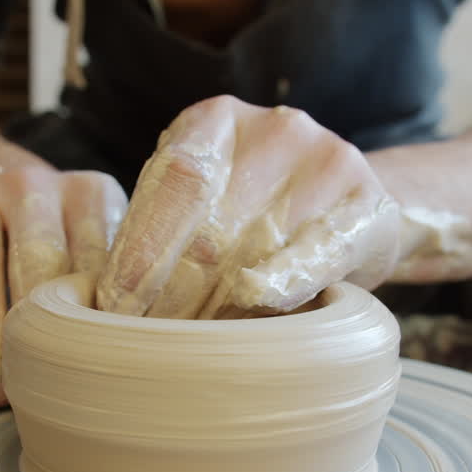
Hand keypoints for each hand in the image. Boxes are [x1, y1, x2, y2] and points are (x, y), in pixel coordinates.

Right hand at [0, 162, 126, 404]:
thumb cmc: (62, 238)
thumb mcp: (99, 243)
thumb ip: (116, 288)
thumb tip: (135, 365)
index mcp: (89, 193)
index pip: (97, 260)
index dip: (95, 318)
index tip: (95, 370)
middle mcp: (34, 185)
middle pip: (35, 258)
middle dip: (35, 330)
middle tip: (37, 390)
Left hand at [96, 96, 400, 317]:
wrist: (355, 206)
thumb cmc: (255, 213)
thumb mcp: (203, 201)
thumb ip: (159, 230)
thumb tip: (103, 301)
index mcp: (215, 121)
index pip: (170, 183)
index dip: (139, 251)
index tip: (113, 308)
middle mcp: (273, 130)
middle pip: (209, 226)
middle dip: (171, 297)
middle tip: (146, 346)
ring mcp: (327, 162)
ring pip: (256, 248)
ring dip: (216, 309)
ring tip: (191, 350)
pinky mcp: (368, 205)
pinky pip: (318, 252)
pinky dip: (282, 282)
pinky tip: (256, 302)